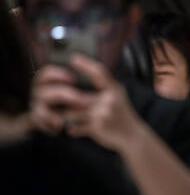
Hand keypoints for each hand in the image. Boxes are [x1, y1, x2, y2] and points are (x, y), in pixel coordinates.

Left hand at [30, 54, 144, 150]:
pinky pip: (76, 127)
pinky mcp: (97, 128)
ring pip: (73, 112)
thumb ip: (105, 87)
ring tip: (57, 113)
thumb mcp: (118, 96)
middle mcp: (108, 100)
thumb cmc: (122, 114)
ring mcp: (102, 115)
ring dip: (65, 114)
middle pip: (78, 95)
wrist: (133, 136)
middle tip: (52, 93)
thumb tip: (86, 74)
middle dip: (65, 97)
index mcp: (114, 90)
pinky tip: (71, 128)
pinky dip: (72, 129)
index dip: (86, 64)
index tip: (74, 58)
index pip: (100, 72)